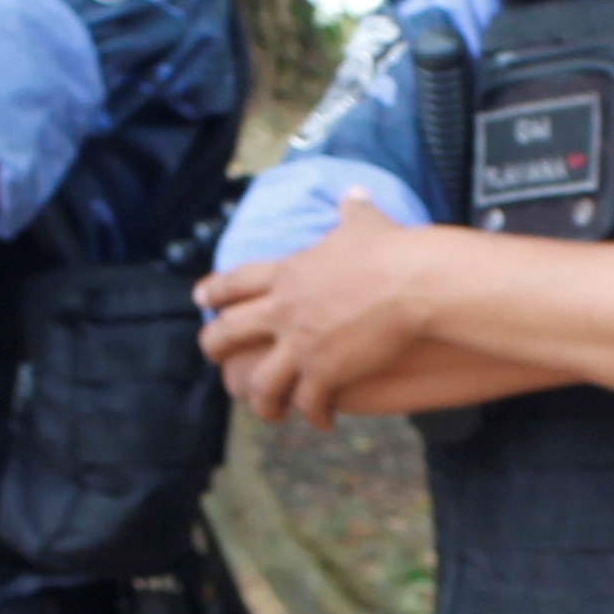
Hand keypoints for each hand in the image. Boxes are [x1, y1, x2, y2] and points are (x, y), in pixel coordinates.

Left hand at [196, 196, 450, 427]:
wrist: (414, 282)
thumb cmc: (392, 250)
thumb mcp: (365, 223)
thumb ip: (353, 210)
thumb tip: (355, 192)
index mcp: (287, 273)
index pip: (234, 282)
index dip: (213, 292)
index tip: (200, 299)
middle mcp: (284, 310)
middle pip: (227, 332)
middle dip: (214, 347)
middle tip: (217, 359)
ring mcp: (301, 344)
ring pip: (260, 382)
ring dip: (261, 401)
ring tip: (270, 412)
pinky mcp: (325, 371)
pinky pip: (307, 402)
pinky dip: (313, 415)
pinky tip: (322, 421)